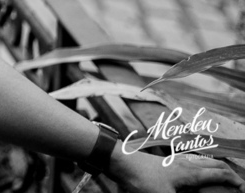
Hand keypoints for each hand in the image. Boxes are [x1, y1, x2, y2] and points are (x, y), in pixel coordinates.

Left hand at [110, 149, 243, 191]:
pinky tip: (194, 175)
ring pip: (202, 162)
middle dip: (229, 174)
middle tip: (237, 185)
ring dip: (215, 170)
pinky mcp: (164, 162)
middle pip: (215, 165)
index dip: (236, 181)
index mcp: (190, 172)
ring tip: (221, 179)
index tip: (244, 189)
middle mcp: (186, 163)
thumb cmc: (140, 178)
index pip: (221, 174)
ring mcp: (174, 161)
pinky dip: (200, 169)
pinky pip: (190, 163)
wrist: (118, 160)